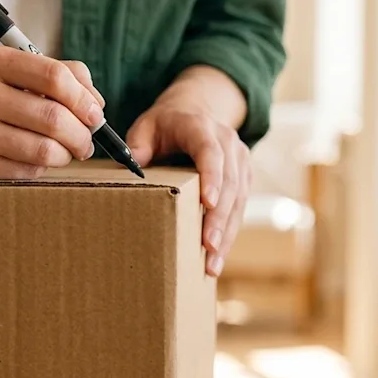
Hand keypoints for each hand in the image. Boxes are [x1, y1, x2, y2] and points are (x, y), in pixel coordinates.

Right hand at [0, 46, 104, 179]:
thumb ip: (49, 72)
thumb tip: (96, 101)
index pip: (55, 76)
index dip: (85, 99)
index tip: (95, 113)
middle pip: (54, 117)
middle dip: (82, 134)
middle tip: (86, 141)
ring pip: (44, 150)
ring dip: (66, 156)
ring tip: (65, 153)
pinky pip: (25, 172)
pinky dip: (42, 169)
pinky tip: (37, 162)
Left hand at [127, 88, 251, 276]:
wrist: (195, 113)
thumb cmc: (165, 125)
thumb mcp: (146, 126)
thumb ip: (138, 143)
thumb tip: (134, 165)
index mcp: (201, 127)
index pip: (211, 153)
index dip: (212, 178)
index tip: (209, 203)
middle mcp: (227, 143)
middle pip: (230, 183)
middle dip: (219, 218)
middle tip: (209, 247)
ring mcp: (240, 161)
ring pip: (239, 200)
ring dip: (226, 233)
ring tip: (213, 264)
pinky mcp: (244, 178)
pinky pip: (239, 208)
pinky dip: (228, 233)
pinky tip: (217, 257)